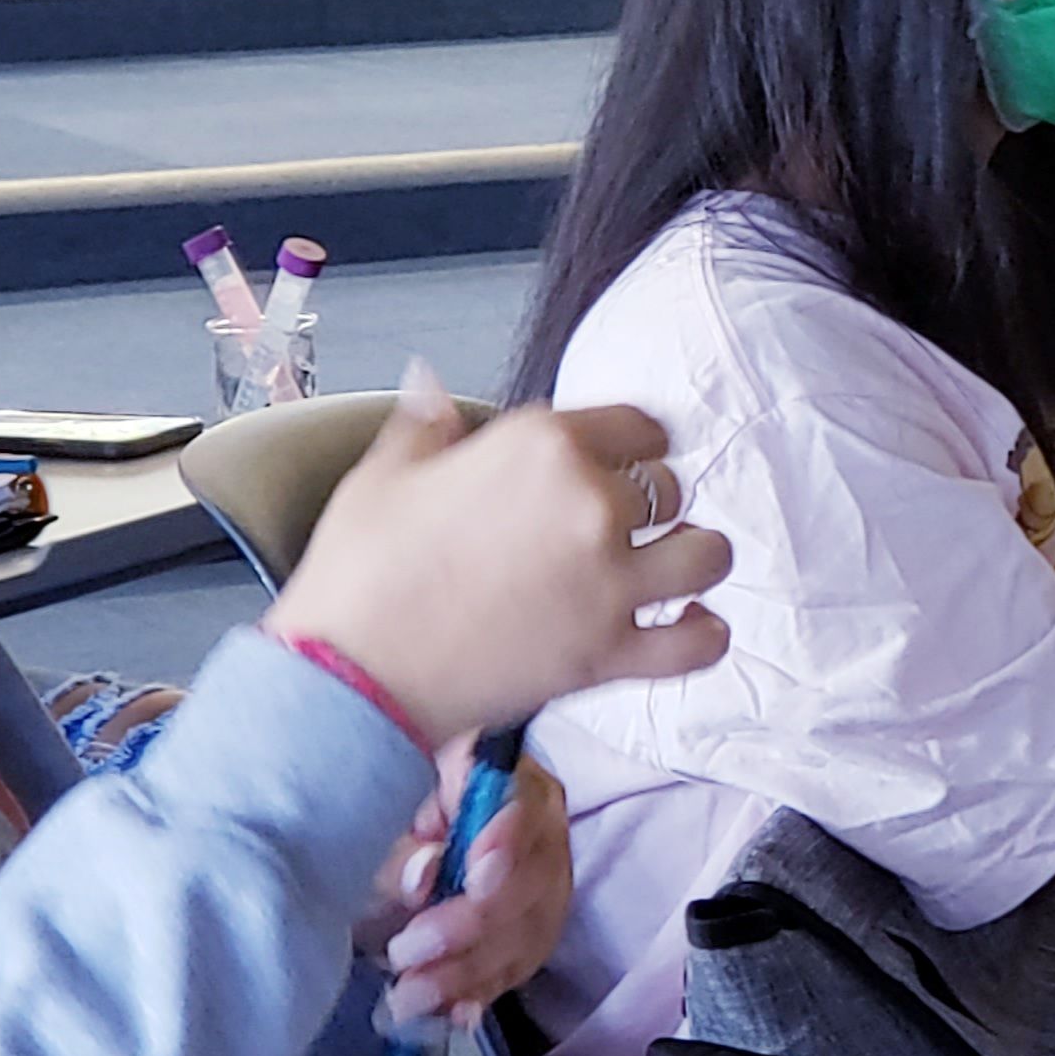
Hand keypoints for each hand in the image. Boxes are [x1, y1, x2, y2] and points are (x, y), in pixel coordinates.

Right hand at [268, 370, 734, 745]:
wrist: (348, 674)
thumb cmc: (360, 571)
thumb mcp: (385, 473)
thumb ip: (426, 422)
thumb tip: (428, 382)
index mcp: (541, 445)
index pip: (638, 426)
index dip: (632, 445)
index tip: (621, 462)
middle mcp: (590, 504)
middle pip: (671, 488)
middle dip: (650, 505)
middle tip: (618, 527)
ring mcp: (607, 583)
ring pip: (705, 556)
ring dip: (694, 558)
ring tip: (670, 566)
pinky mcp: (608, 654)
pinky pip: (696, 643)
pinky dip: (705, 635)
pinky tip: (695, 624)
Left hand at [356, 744, 571, 1031]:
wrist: (429, 828)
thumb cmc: (407, 806)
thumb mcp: (393, 809)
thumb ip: (404, 842)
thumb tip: (425, 875)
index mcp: (512, 779)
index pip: (525, 805)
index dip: (507, 843)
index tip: (475, 880)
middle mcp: (545, 830)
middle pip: (533, 882)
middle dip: (472, 927)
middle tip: (407, 953)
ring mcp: (548, 883)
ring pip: (530, 933)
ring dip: (470, 973)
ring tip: (411, 998)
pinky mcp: (536, 928)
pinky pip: (521, 965)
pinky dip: (485, 992)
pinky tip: (454, 1014)